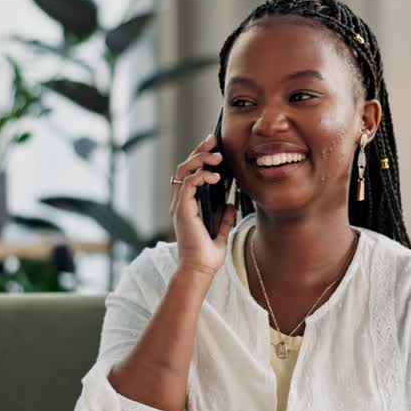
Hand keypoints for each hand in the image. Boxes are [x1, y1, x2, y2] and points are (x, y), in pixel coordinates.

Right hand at [169, 132, 235, 277]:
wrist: (200, 270)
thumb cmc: (207, 256)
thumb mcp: (221, 232)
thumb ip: (224, 217)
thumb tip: (230, 203)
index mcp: (188, 206)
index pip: (190, 174)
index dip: (201, 158)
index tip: (215, 148)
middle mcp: (181, 202)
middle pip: (184, 167)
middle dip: (199, 150)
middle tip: (213, 140)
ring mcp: (180, 205)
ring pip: (183, 171)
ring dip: (200, 159)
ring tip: (217, 157)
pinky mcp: (182, 209)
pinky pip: (188, 183)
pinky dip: (201, 176)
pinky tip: (215, 176)